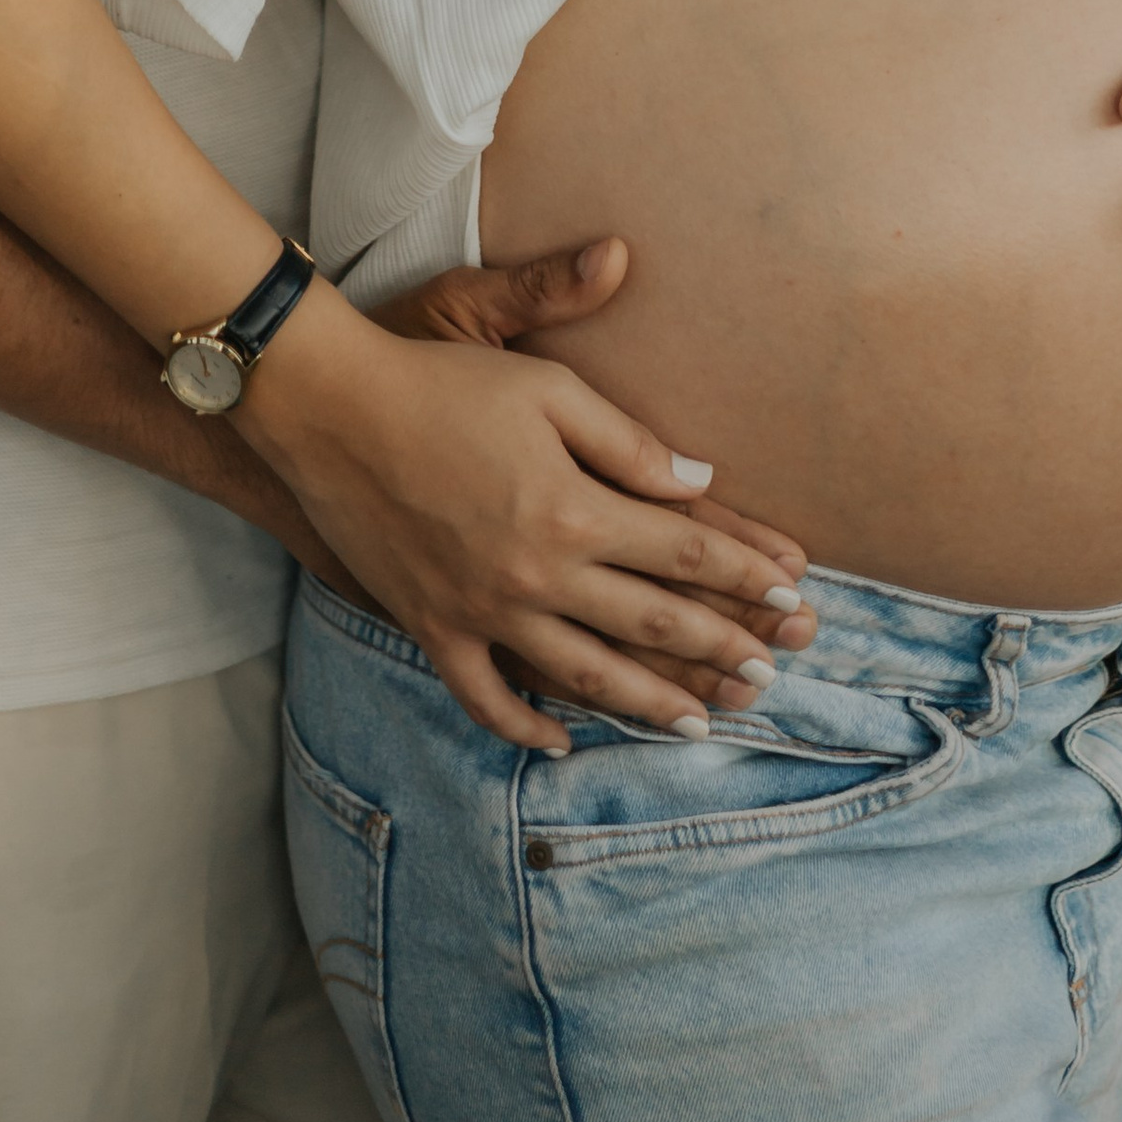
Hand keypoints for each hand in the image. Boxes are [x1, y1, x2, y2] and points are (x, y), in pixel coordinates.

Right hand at [240, 283, 815, 755]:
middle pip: (648, 623)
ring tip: (698, 723)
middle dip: (718, 647)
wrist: (332, 410)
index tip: (790, 594)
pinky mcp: (433, 627)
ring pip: (583, 675)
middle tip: (768, 672)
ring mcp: (482, 610)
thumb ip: (627, 440)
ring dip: (646, 702)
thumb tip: (698, 481)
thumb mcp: (547, 387)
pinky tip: (564, 739)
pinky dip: (526, 725)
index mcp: (572, 508)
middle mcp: (536, 572)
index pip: (683, 550)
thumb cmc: (442, 381)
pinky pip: (486, 695)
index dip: (744, 573)